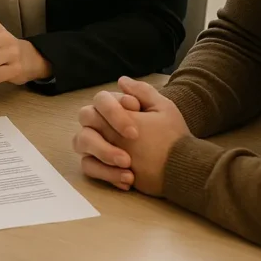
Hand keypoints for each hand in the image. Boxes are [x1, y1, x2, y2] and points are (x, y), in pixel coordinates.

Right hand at [83, 77, 190, 196]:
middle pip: (85, 117)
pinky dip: (106, 173)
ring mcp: (97, 144)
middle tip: (127, 154)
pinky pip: (88, 166)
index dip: (114, 114)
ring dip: (103, 154)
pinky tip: (128, 180)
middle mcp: (102, 122)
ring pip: (81, 141)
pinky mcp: (99, 164)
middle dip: (105, 134)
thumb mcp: (163, 110)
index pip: (101, 100)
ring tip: (128, 167)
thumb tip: (121, 80)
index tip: (135, 132)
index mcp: (116, 107)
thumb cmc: (170, 136)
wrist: (179, 165)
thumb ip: (143, 92)